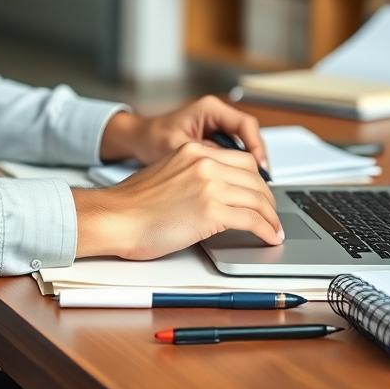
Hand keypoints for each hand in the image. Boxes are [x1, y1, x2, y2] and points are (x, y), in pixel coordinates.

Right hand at [72, 142, 283, 259]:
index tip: (261, 194)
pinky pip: (251, 219)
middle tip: (271, 214)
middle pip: (254, 178)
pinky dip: (265, 230)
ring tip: (274, 229)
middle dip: (268, 199)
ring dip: (270, 217)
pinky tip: (268, 237)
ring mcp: (210, 185)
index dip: (257, 181)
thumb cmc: (132, 205)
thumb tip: (214, 193)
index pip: (242, 161)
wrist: (115, 217)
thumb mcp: (167, 173)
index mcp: (194, 151)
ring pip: (257, 199)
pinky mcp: (211, 210)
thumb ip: (193, 175)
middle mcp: (206, 162)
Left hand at [100, 96, 267, 170]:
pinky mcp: (213, 141)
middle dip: (257, 161)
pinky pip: (233, 154)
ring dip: (249, 168)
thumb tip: (229, 174)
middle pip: (250, 137)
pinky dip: (237, 170)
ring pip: (243, 148)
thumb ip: (204, 158)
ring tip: (253, 189)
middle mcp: (217, 115)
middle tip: (262, 184)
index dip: (256, 147)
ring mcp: (216, 128)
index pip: (246, 125)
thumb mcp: (177, 148)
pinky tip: (238, 186)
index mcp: (210, 109)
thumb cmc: (151, 139)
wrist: (137, 140)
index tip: (260, 168)